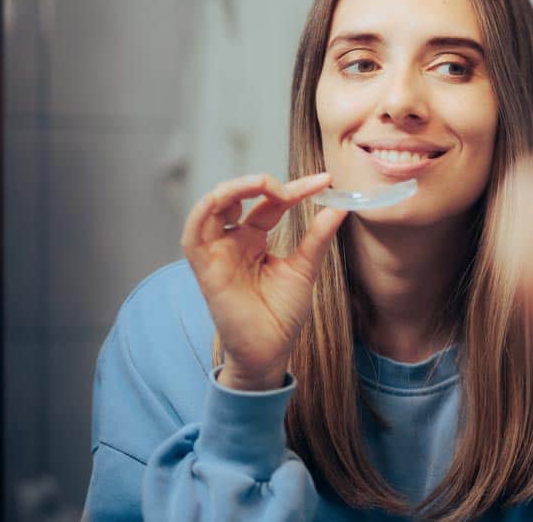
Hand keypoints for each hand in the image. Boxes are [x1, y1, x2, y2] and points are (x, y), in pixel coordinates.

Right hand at [180, 173, 347, 390]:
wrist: (270, 351)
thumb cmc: (281, 314)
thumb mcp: (304, 268)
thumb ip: (317, 236)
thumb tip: (340, 205)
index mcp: (253, 239)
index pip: (271, 203)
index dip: (297, 189)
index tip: (325, 181)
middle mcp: (232, 240)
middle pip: (238, 197)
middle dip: (262, 183)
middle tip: (291, 187)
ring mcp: (217, 252)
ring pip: (212, 207)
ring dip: (234, 189)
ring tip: (263, 183)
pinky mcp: (205, 269)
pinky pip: (193, 234)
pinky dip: (204, 212)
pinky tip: (226, 200)